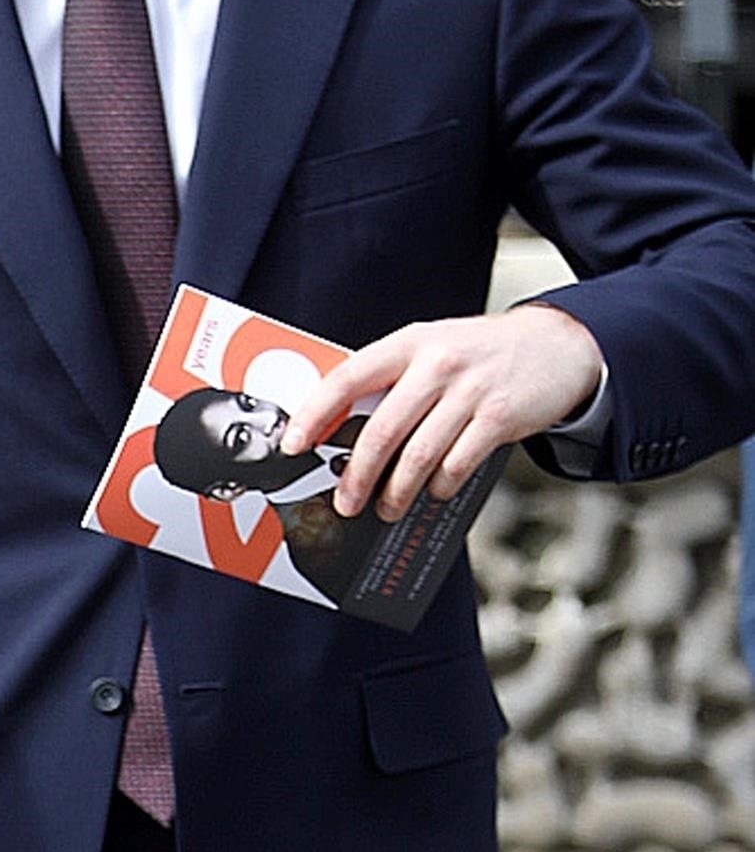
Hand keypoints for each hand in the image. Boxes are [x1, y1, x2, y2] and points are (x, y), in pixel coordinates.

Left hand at [284, 305, 603, 520]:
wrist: (557, 343)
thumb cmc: (479, 354)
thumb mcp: (431, 348)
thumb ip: (392, 380)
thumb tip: (341, 432)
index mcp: (409, 343)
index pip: (348, 377)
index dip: (315, 414)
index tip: (293, 445)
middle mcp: (437, 362)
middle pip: (382, 430)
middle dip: (357, 476)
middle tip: (345, 504)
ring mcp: (470, 390)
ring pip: (418, 455)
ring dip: (397, 492)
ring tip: (387, 508)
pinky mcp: (501, 416)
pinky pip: (457, 463)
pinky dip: (440, 485)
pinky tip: (434, 490)